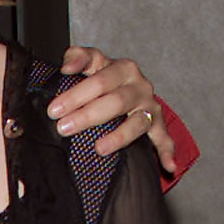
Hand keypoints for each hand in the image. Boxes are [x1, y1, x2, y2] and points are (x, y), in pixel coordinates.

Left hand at [52, 48, 176, 175]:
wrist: (130, 88)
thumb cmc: (105, 78)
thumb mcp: (92, 62)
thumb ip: (78, 57)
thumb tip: (66, 67)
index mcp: (122, 68)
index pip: (99, 80)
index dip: (75, 95)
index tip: (54, 109)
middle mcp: (139, 86)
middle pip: (115, 102)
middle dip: (87, 116)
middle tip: (64, 128)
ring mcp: (149, 107)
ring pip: (137, 123)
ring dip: (119, 137)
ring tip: (99, 148)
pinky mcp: (158, 124)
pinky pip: (163, 139)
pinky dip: (167, 152)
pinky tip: (169, 166)